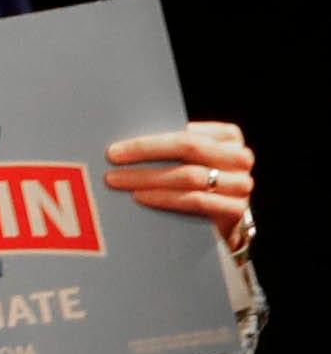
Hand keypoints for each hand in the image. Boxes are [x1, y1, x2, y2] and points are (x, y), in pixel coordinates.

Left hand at [106, 122, 254, 248]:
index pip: (185, 133)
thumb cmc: (196, 182)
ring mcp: (241, 183)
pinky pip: (196, 200)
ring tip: (118, 180)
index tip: (115, 148)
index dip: (148, 140)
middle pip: (189, 148)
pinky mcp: (236, 209)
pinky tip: (140, 197)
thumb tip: (122, 143)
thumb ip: (169, 147)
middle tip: (113, 158)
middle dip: (146, 152)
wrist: (222, 220)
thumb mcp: (188, 160)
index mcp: (228, 137)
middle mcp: (240, 157)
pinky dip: (164, 198)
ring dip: (149, 177)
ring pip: (190, 175)